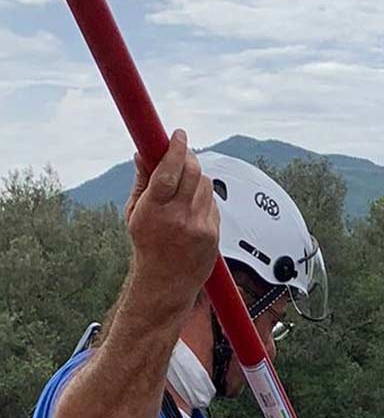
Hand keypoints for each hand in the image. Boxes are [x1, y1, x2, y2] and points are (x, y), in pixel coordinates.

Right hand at [126, 130, 219, 315]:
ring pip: (206, 184)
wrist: (166, 282)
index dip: (176, 148)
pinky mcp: (213, 235)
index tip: (178, 135)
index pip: (169, 170)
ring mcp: (199, 226)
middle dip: (188, 157)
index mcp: (154, 209)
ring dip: (196, 178)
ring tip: (184, 188)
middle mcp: (178, 217)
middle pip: (193, 172)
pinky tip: (193, 209)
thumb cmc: (148, 246)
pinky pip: (213, 203)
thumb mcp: (135, 212)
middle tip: (182, 155)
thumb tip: (143, 152)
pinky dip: (204, 199)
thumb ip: (141, 181)